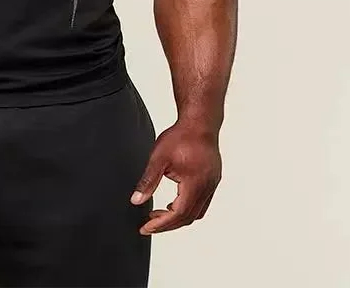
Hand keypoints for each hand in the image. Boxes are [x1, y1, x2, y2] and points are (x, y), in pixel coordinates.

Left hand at [130, 120, 220, 234]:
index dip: (161, 224)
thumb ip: (148, 181)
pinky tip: (174, 202)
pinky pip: (201, 202)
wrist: (200, 122)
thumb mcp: (158, 158)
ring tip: (159, 214)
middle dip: (167, 224)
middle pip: (188, 217)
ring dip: (178, 217)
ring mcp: (212, 185)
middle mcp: (207, 188)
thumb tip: (136, 200)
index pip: (178, 214)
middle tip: (149, 225)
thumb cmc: (181, 136)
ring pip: (196, 212)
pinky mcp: (212, 180)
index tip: (146, 228)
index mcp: (195, 184)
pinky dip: (187, 207)